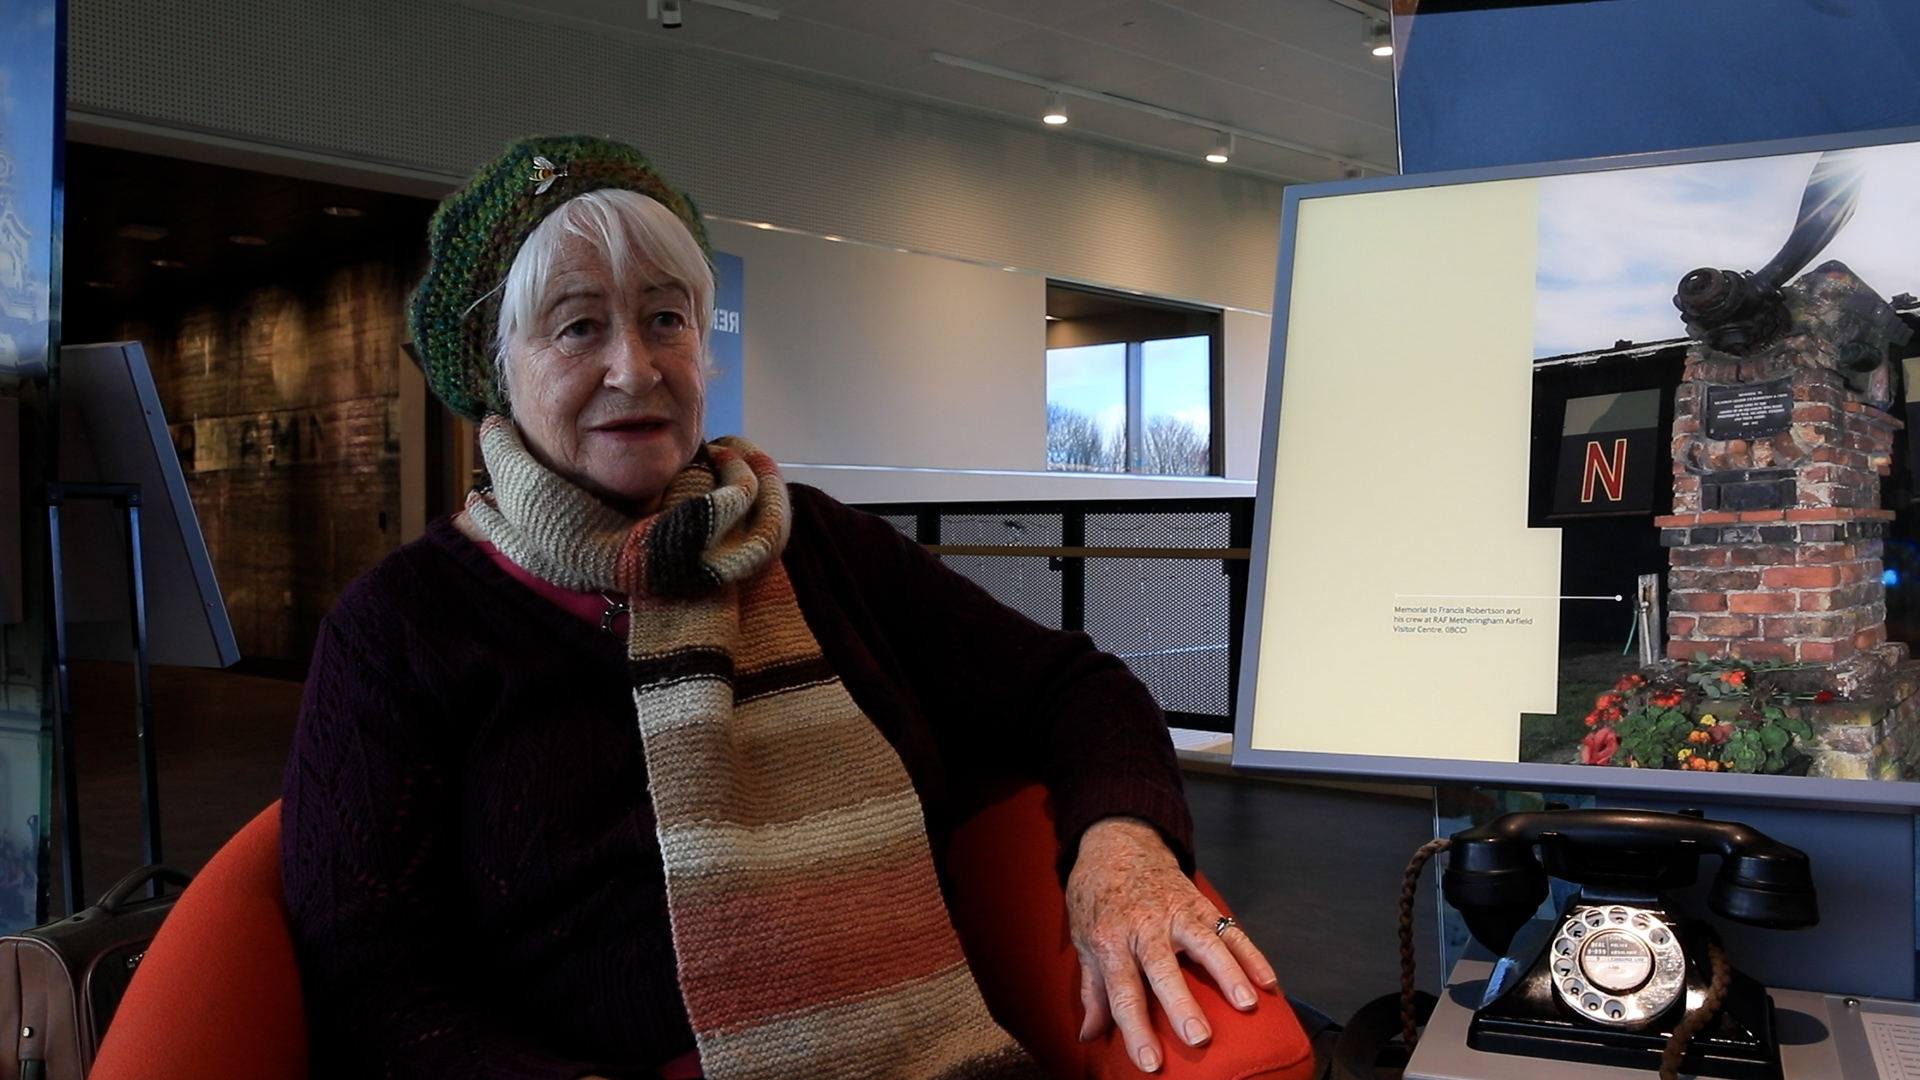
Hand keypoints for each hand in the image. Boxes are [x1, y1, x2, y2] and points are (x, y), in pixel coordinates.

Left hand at [1065, 816, 1279, 1073]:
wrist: (1117, 842)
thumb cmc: (1098, 898)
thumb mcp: (1084, 941)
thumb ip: (1092, 991)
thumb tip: (1090, 1036)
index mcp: (1110, 940)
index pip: (1121, 992)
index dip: (1136, 1029)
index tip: (1150, 1062)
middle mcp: (1144, 926)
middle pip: (1163, 969)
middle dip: (1181, 1004)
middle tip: (1198, 1037)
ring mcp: (1176, 913)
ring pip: (1205, 943)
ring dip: (1228, 974)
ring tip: (1246, 1004)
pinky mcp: (1200, 904)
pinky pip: (1230, 930)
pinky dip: (1251, 955)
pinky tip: (1268, 981)